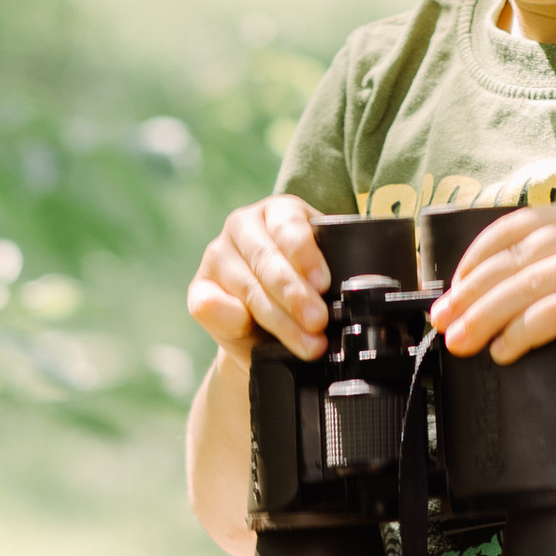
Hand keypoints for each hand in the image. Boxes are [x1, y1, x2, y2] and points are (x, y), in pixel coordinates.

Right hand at [188, 195, 327, 358]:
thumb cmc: (300, 293)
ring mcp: (217, 255)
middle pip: (267, 258)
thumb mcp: (319, 275)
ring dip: (278, 319)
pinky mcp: (199, 288)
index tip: (324, 284)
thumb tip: (356, 292)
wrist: (264, 330)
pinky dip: (230, 317)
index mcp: (279, 211)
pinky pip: (209, 303)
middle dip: (295, 295)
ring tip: (307, 343)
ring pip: (247, 287)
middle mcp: (243, 225)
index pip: (289, 225)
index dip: (307, 256)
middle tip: (318, 321)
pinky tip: (247, 327)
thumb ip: (332, 277)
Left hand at [434, 201, 555, 392]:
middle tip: (442, 323)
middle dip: (468, 294)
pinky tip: (502, 352)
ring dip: (484, 316)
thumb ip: (537, 272)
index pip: (509, 229)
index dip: (471, 262)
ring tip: (461, 343)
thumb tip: (464, 299)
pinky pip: (552, 313)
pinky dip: (520, 333)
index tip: (447, 294)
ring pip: (526, 286)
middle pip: (512, 261)